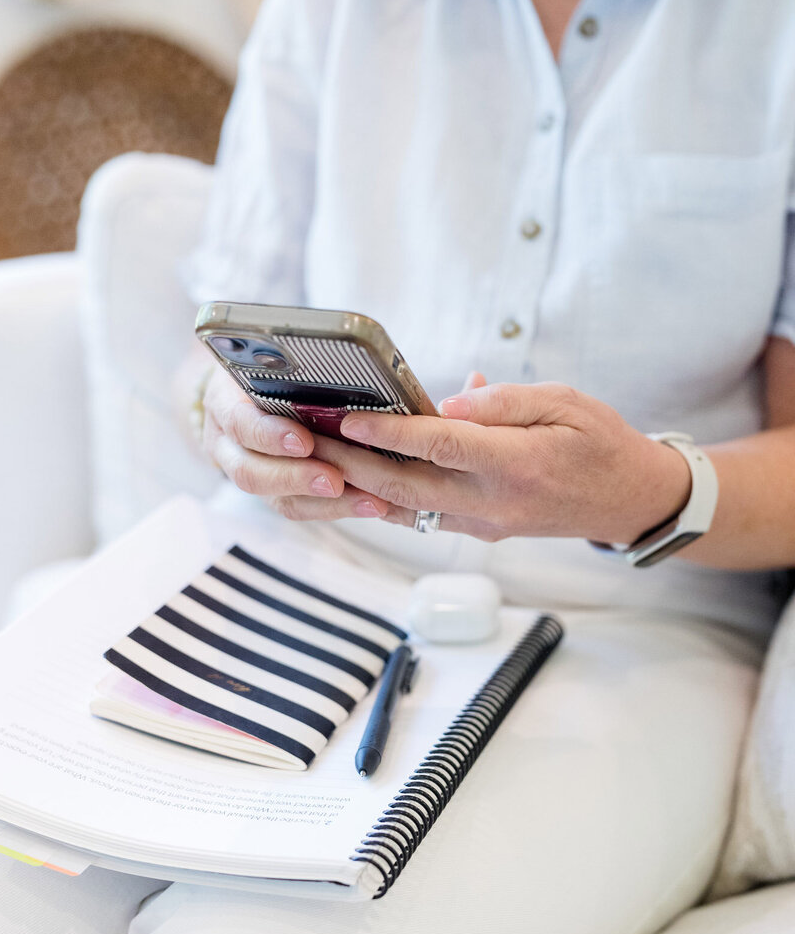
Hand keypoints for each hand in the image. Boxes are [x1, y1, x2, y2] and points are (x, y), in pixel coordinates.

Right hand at [200, 368, 389, 520]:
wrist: (249, 391)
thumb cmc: (269, 368)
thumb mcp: (272, 361)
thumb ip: (295, 372)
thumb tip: (339, 370)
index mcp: (223, 403)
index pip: (238, 423)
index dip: (269, 435)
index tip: (303, 441)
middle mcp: (226, 444)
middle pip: (250, 472)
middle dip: (296, 477)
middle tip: (335, 480)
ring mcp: (248, 473)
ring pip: (276, 498)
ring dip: (325, 503)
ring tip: (367, 500)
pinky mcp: (271, 493)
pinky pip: (299, 508)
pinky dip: (334, 508)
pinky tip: (367, 503)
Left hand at [304, 380, 691, 543]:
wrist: (626, 500)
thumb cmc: (599, 441)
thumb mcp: (563, 402)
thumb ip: (502, 402)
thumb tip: (446, 402)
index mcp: (517, 463)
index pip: (439, 446)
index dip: (389, 433)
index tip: (348, 418)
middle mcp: (493, 502)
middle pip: (406, 485)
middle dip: (351, 463)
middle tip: (307, 437)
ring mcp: (482, 524)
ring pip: (404, 509)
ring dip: (355, 486)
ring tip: (313, 459)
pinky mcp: (477, 531)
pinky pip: (418, 517)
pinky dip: (380, 500)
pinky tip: (348, 480)